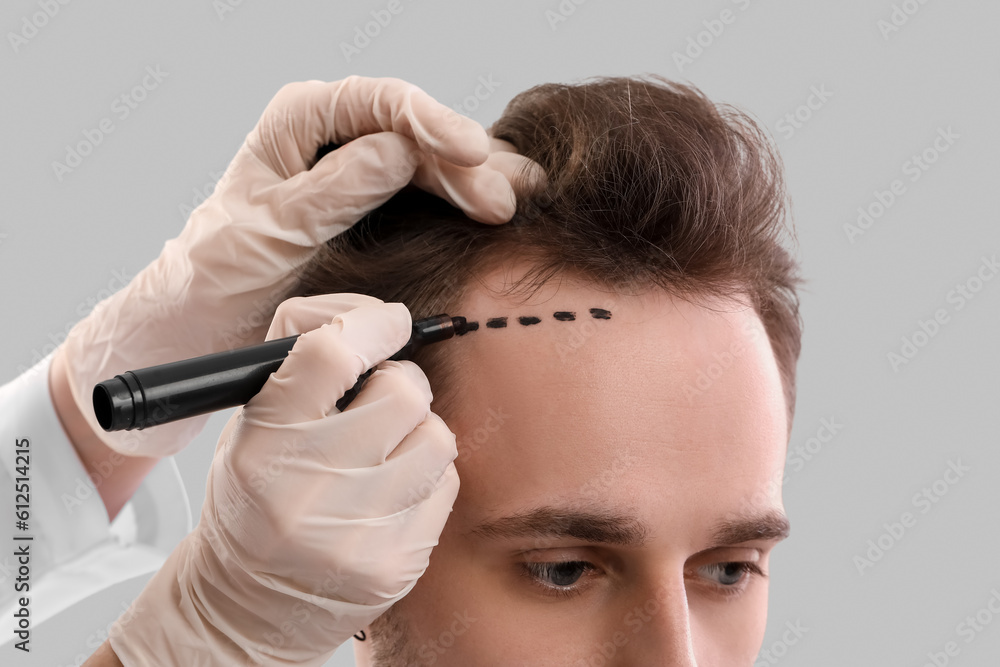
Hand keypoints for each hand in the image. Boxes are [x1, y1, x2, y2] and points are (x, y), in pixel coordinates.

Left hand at [55, 75, 542, 458]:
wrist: (203, 324)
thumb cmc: (218, 276)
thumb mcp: (269, 234)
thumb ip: (331, 191)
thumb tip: (398, 151)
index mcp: (300, 121)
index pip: (379, 103)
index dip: (432, 123)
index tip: (472, 153)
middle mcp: (336, 135)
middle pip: (417, 134)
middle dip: (466, 163)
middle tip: (506, 202)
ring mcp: (361, 170)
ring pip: (434, 162)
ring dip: (478, 182)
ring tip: (522, 202)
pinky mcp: (379, 208)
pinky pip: (431, 193)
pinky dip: (467, 203)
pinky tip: (503, 210)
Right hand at [107, 293, 459, 664]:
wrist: (251, 604)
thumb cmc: (258, 499)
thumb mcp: (252, 422)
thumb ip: (304, 360)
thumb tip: (373, 315)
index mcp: (263, 443)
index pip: (329, 353)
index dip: (370, 323)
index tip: (390, 321)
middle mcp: (307, 487)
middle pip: (402, 390)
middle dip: (399, 382)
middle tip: (381, 399)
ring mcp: (356, 531)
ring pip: (437, 436)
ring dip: (418, 432)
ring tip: (385, 452)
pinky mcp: (396, 562)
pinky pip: (446, 485)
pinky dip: (426, 478)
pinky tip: (391, 493)